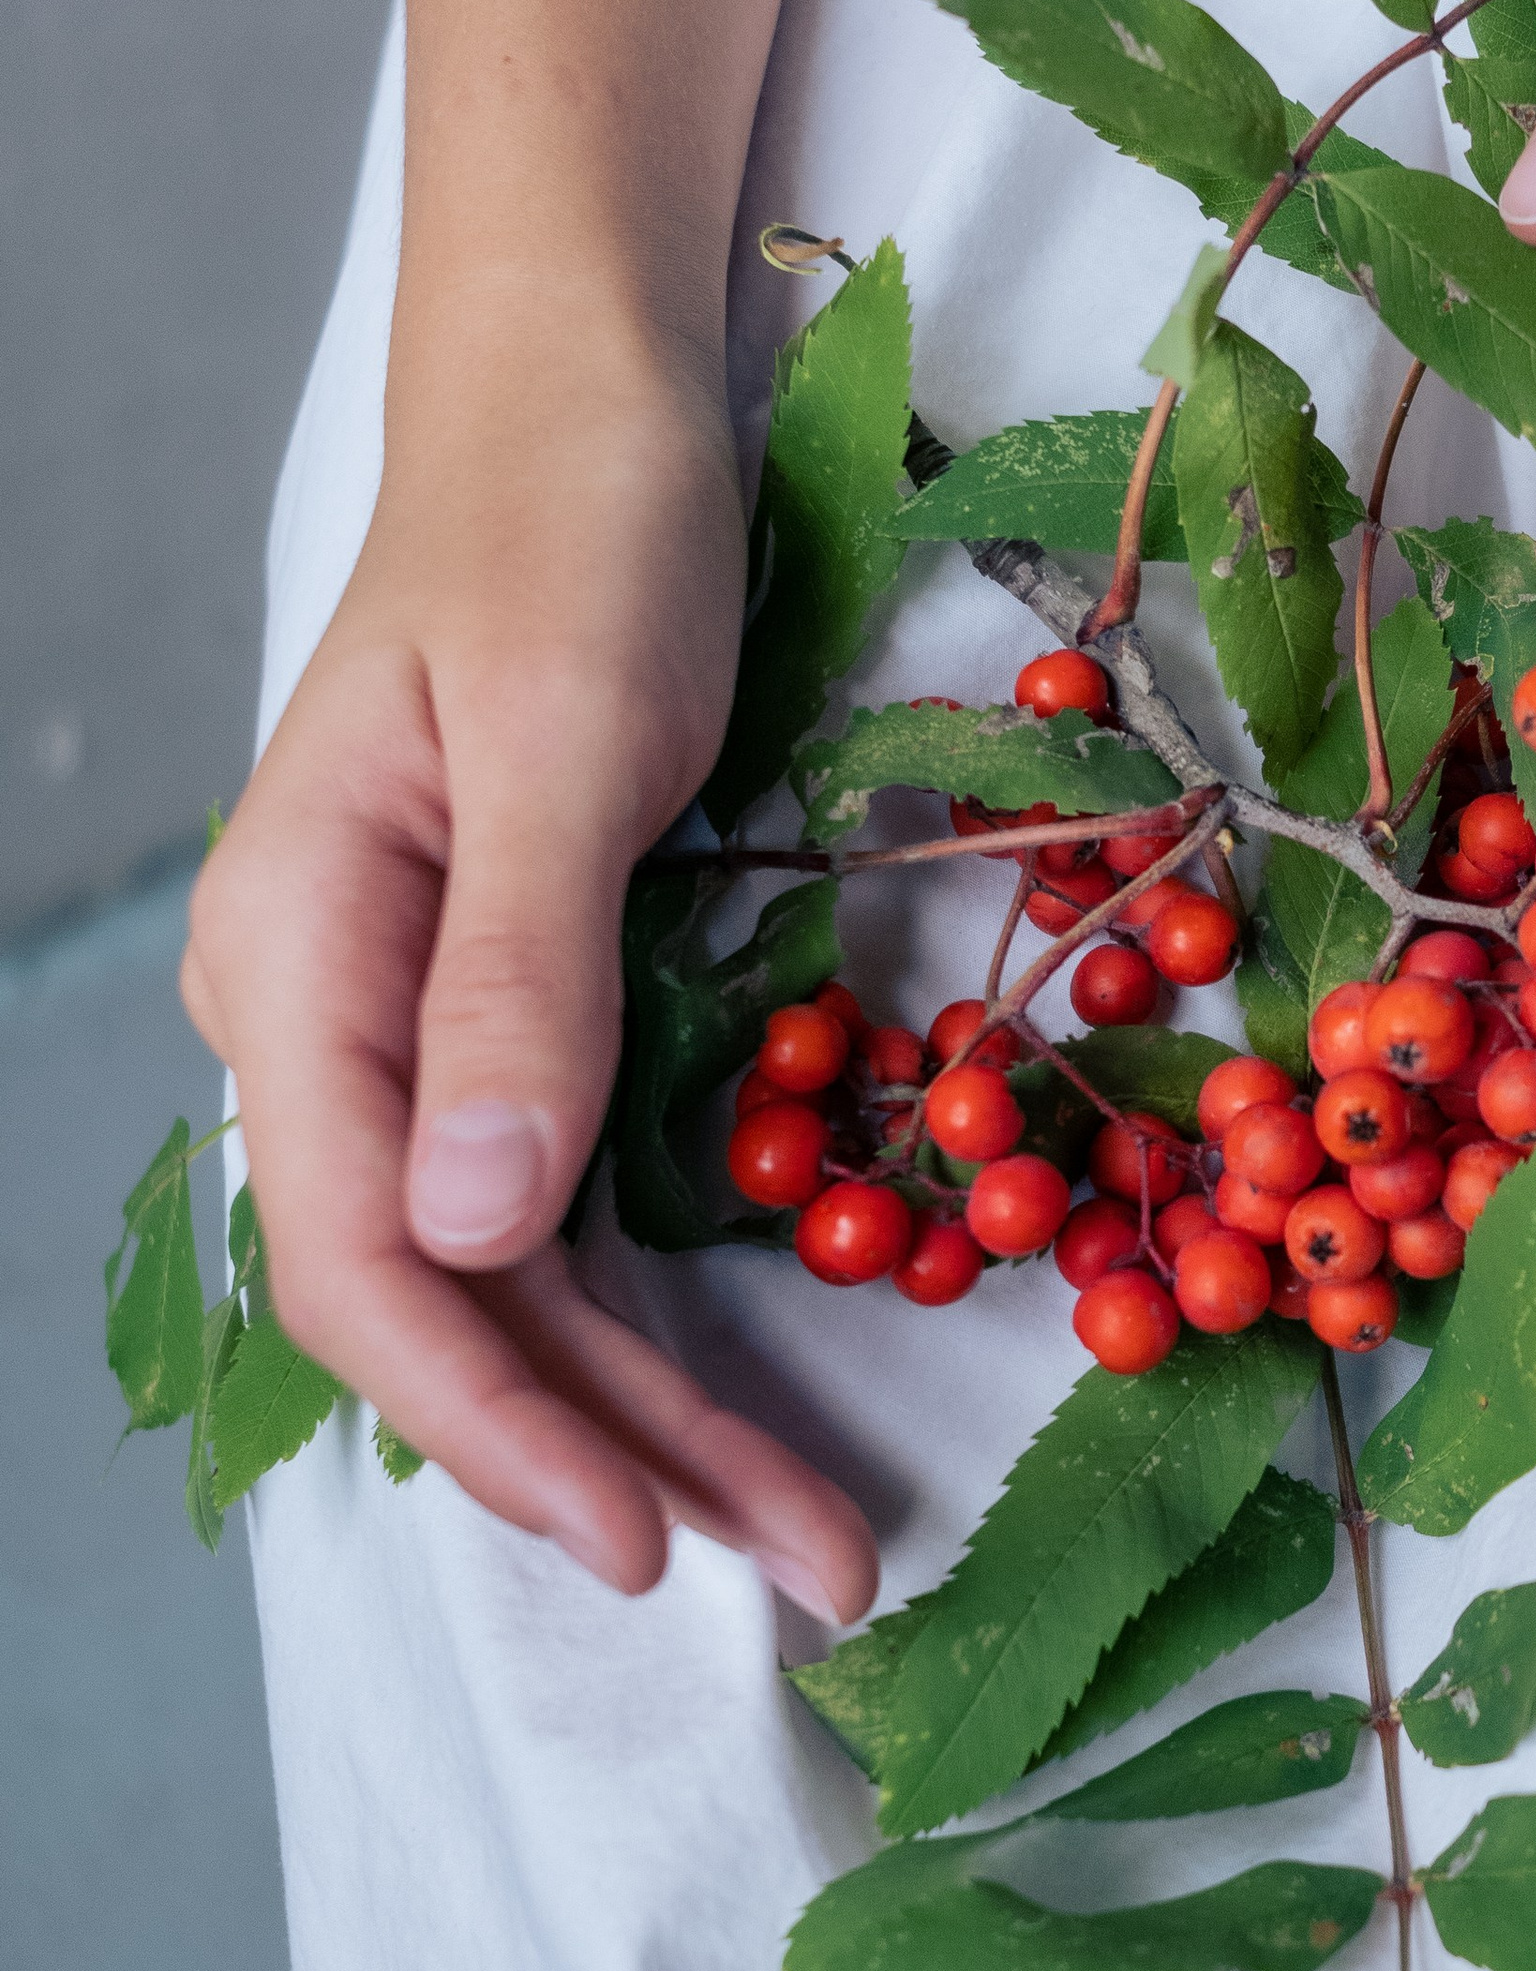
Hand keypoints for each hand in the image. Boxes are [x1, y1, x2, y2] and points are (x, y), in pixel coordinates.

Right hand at [183, 293, 875, 1622]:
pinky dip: (648, 1314)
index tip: (637, 1531)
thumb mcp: (558, 737)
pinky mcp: (506, 1014)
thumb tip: (479, 1227)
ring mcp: (410, 1027)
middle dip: (606, 1449)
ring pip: (511, 1278)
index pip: (372, 1249)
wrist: (576, 402)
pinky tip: (732, 1410)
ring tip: (802, 1531)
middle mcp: (328, 1018)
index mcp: (298, 956)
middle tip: (798, 1568)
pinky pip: (559, 1208)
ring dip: (647, 1410)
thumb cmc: (566, 531)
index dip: (496, 1412)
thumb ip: (516, 979)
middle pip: (446, 1297)